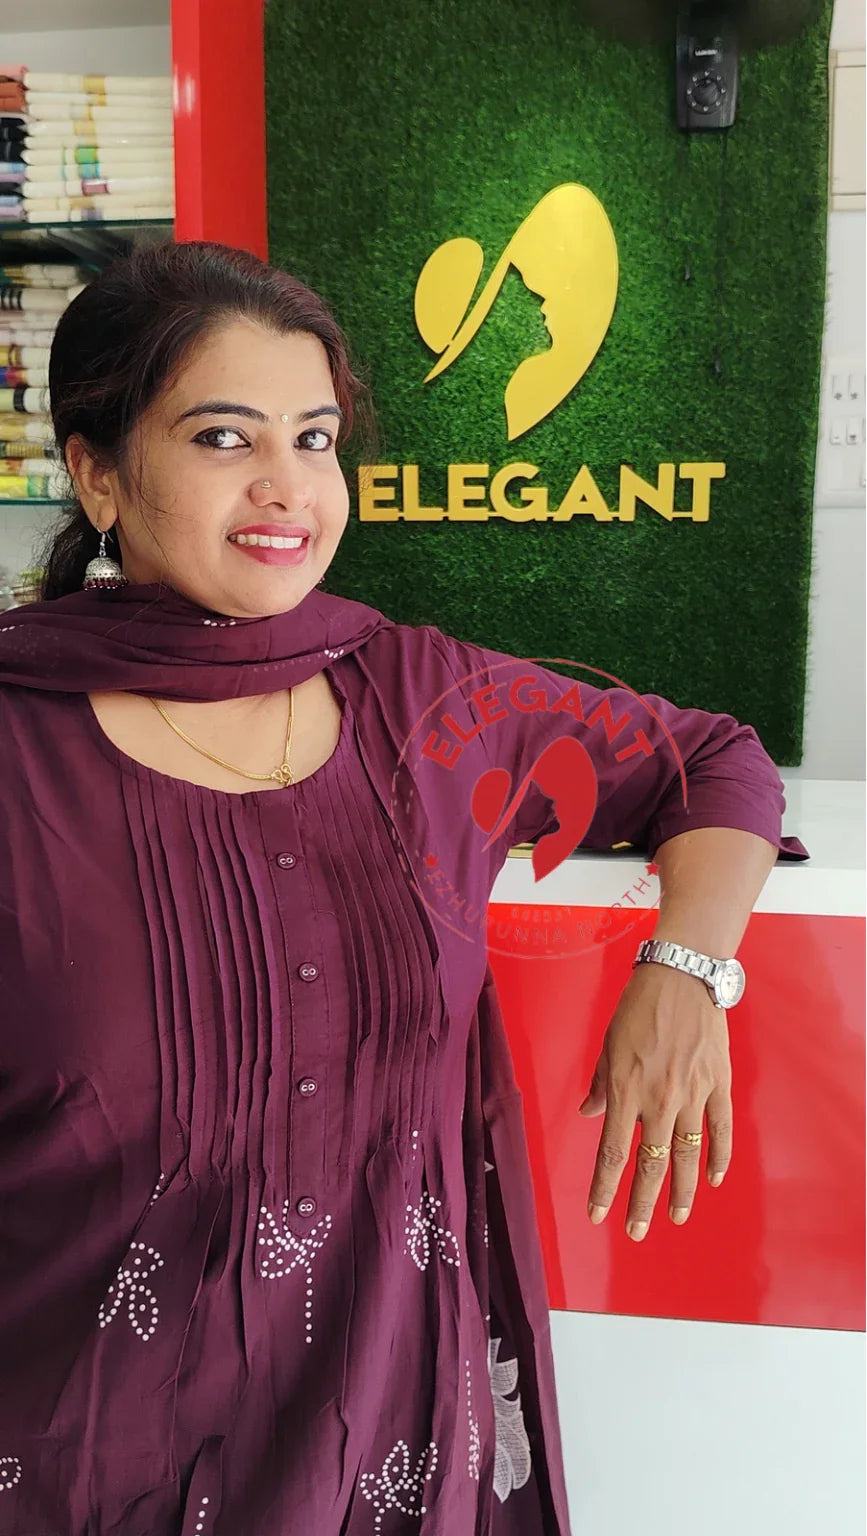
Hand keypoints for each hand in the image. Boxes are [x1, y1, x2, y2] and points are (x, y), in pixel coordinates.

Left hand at [577, 961, 732, 1239]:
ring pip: (688, 1155)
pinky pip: (721, 1129)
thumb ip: (602, 1086)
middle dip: (641, 1202)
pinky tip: (713, 1178)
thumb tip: (591, 1116)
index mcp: (627, 1090)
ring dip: (682, 1191)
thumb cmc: (638, 1008)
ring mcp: (693, 1094)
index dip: (605, 1188)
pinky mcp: (718, 1083)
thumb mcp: (609, 1045)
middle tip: (635, 1232)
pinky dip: (718, 1157)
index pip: (613, 1152)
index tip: (597, 1214)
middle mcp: (660, 1099)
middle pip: (651, 1164)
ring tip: (677, 1217)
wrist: (682, 976)